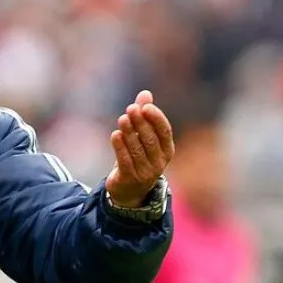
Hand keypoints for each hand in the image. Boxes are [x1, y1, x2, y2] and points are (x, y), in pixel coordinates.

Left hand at [106, 90, 174, 207]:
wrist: (130, 189)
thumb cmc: (138, 156)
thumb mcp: (142, 137)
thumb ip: (144, 115)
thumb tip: (145, 93)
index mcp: (166, 150)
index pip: (165, 132)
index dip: (156, 118)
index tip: (145, 107)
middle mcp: (159, 162)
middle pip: (150, 140)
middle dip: (140, 123)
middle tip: (130, 109)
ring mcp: (145, 172)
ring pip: (137, 149)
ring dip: (129, 133)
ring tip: (122, 119)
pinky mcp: (130, 178)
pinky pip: (125, 160)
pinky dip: (120, 147)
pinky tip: (115, 135)